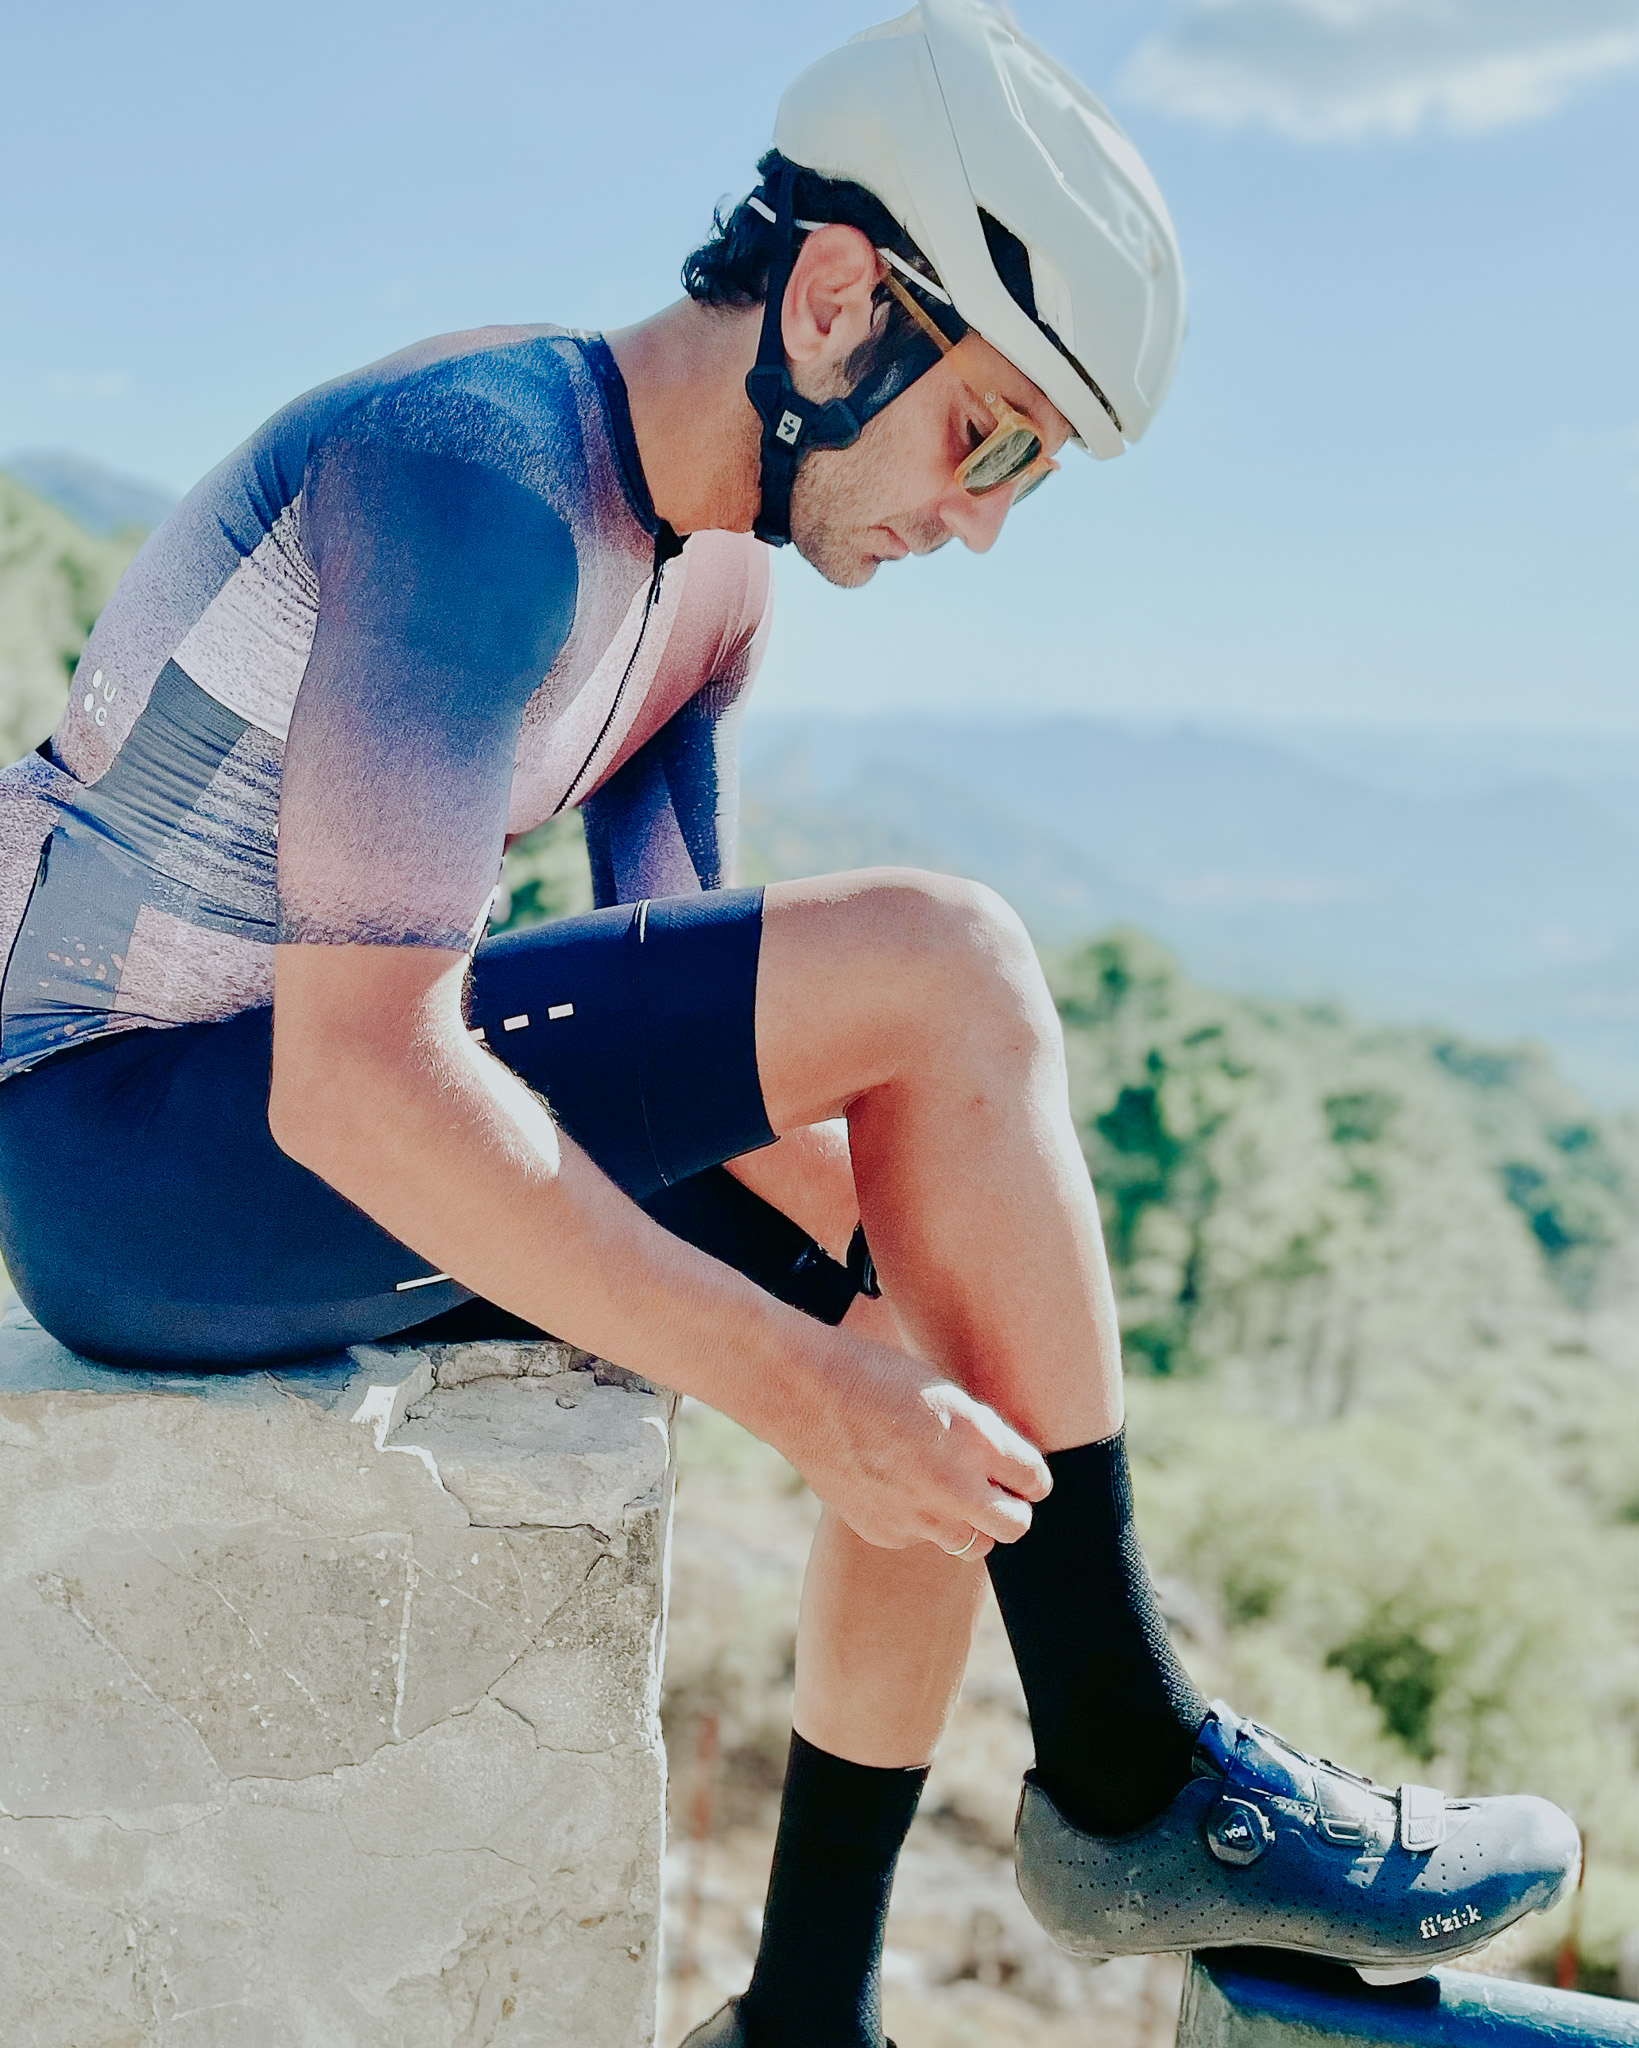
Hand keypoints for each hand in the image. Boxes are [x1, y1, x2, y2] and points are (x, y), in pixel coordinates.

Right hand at [773, 1332, 1051, 1558]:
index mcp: (974, 1438)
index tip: (1018, 1471)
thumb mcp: (944, 1392)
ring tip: (941, 1487)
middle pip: (1017, 1526)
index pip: (1036, 1481)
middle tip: (993, 1490)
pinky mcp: (885, 1532)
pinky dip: (918, 1520)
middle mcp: (952, 1484)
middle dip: (1012, 1509)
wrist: (805, 1393)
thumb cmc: (878, 1377)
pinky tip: (893, 1484)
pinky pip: (921, 1538)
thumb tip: (1013, 1471)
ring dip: (968, 1521)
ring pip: (972, 1544)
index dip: (1031, 1475)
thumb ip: (984, 1435)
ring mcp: (918, 1516)